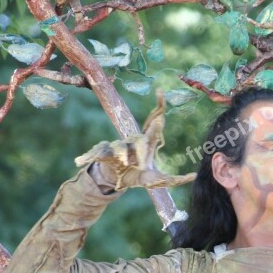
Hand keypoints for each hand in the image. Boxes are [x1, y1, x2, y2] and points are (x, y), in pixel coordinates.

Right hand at [74, 90, 196, 190]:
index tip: (161, 93)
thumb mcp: (158, 180)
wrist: (120, 179)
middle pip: (139, 137)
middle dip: (145, 133)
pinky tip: (79, 162)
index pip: (154, 125)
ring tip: (124, 162)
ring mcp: (117, 147)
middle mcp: (132, 142)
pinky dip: (87, 157)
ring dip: (122, 154)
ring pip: (120, 147)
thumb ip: (176, 180)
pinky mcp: (103, 154)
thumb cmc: (140, 176)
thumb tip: (193, 176)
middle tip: (150, 143)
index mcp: (146, 144)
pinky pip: (96, 153)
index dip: (158, 108)